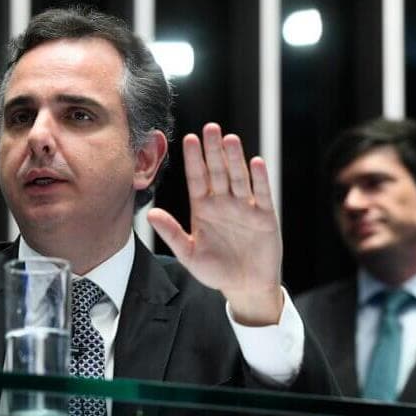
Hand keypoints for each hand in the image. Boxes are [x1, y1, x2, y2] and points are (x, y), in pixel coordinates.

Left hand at [147, 123, 282, 325]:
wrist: (244, 287)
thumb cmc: (215, 271)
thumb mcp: (188, 253)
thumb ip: (171, 233)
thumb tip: (151, 213)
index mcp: (203, 209)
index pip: (197, 178)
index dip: (193, 159)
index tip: (188, 139)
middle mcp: (223, 203)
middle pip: (217, 171)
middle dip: (213, 150)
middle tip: (209, 128)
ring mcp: (244, 208)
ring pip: (238, 177)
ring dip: (235, 159)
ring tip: (229, 139)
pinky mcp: (264, 217)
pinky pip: (261, 194)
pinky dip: (259, 179)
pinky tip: (255, 162)